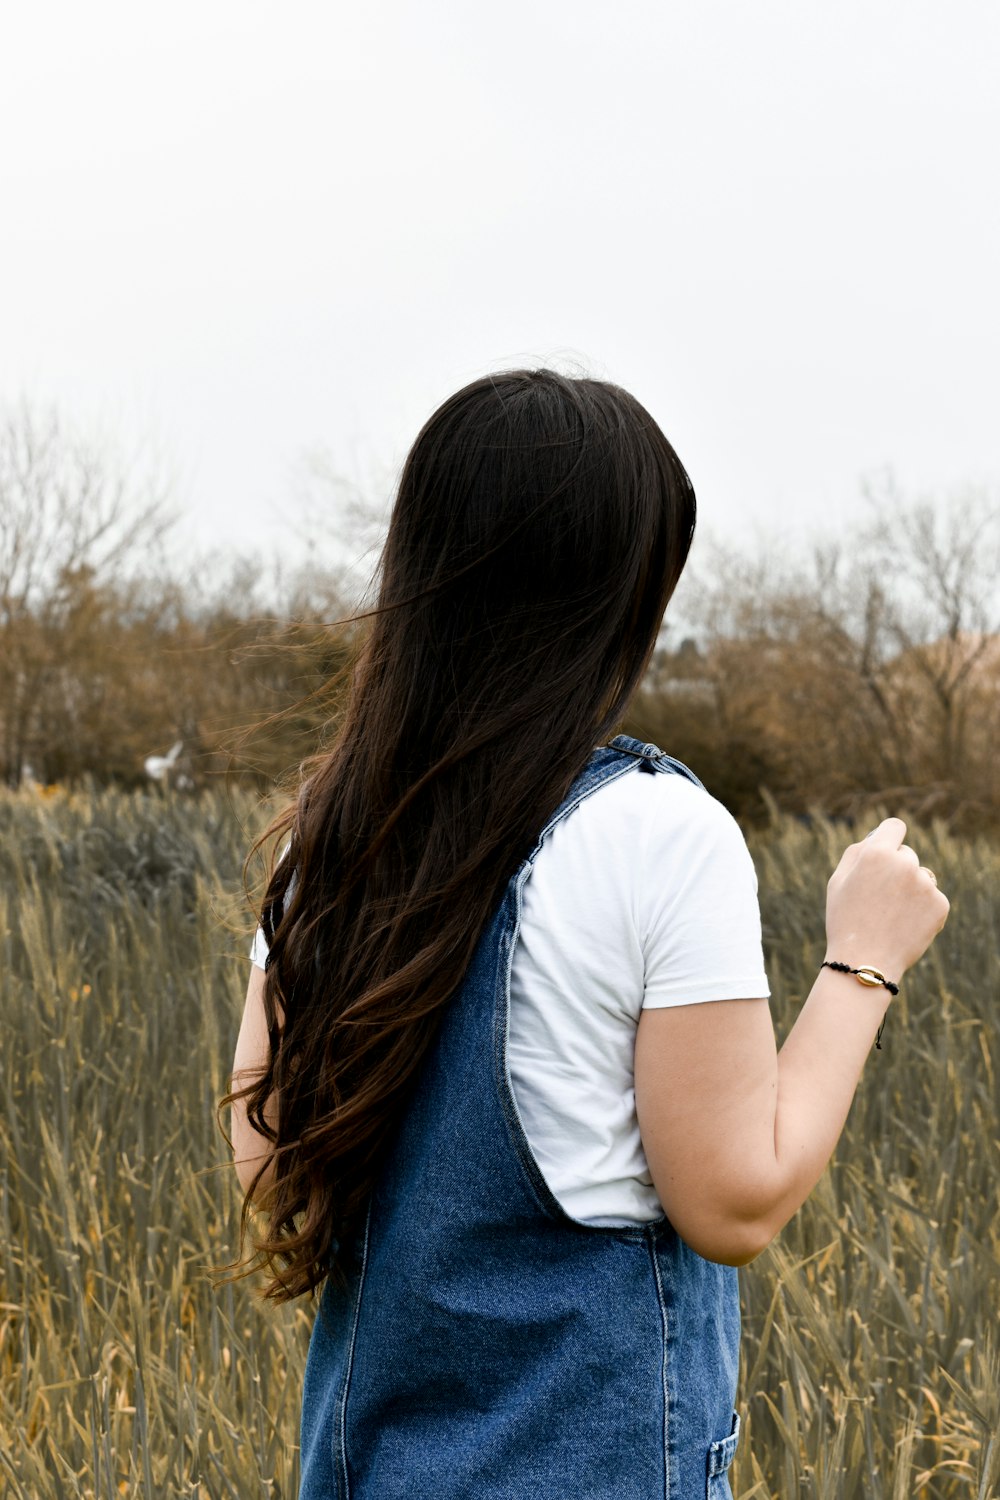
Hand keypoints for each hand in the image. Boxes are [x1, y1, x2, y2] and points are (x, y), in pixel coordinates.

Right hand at [825, 817, 949, 981]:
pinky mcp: (940, 905)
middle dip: (896, 869)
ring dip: (911, 888)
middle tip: (880, 897)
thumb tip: (877, 837)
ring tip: (892, 914)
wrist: (865, 962)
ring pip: (921, 876)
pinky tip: (905, 924)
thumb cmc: (846, 920)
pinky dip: (922, 908)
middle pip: (906, 854)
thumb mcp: (838, 881)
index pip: (895, 827)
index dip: (889, 836)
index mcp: (876, 853)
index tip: (887, 847)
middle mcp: (905, 864)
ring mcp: (926, 884)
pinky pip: (932, 897)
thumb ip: (857, 852)